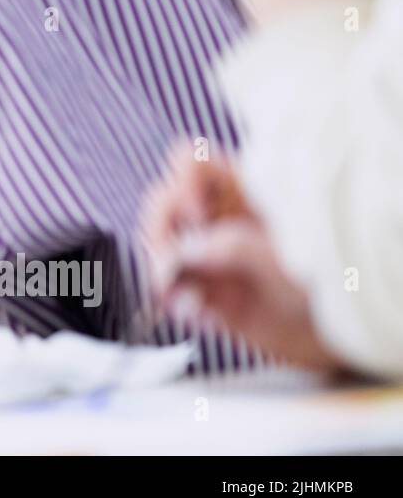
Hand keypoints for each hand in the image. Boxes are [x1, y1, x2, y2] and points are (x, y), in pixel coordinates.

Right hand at [141, 145, 340, 371]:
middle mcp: (218, 216)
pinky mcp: (201, 286)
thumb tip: (183, 251)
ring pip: (159, 244)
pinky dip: (174, 301)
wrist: (339, 335)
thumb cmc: (330, 283)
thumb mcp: (286, 257)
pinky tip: (200, 315)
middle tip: (171, 265)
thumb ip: (234, 248)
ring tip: (187, 301)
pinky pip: (169, 287)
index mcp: (241, 190)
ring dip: (163, 272)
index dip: (183, 181)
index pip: (190, 162)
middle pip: (162, 201)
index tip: (197, 215)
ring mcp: (207, 251)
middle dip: (159, 232)